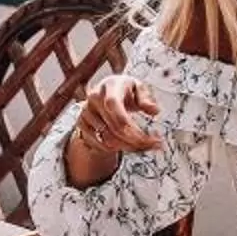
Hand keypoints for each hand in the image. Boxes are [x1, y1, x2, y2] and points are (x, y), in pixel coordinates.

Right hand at [62, 73, 162, 187]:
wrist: (105, 91)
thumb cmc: (126, 90)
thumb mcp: (139, 88)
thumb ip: (146, 99)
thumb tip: (155, 111)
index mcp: (110, 86)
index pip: (113, 105)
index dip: (128, 123)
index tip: (145, 135)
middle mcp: (94, 98)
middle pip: (114, 127)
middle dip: (135, 140)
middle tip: (153, 145)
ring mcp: (85, 111)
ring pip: (108, 139)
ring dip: (128, 147)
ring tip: (143, 147)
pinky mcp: (81, 124)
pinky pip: (100, 144)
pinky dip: (116, 149)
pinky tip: (128, 146)